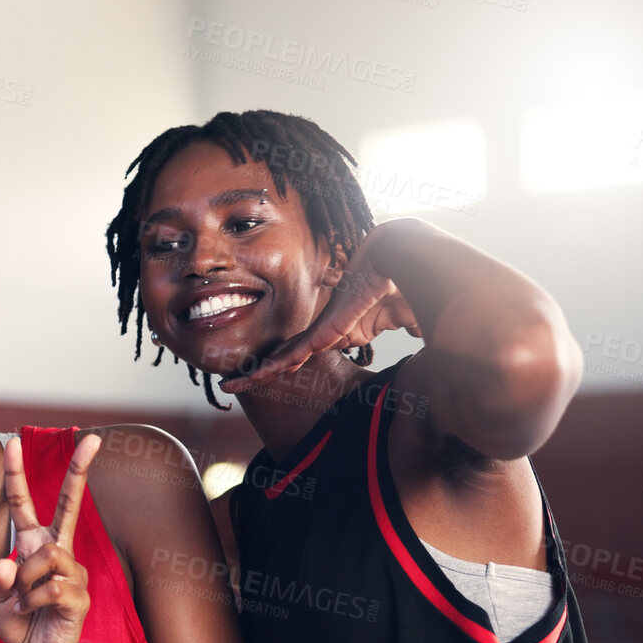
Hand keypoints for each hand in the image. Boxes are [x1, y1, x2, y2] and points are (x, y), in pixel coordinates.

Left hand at [0, 434, 99, 642]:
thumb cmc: (20, 623)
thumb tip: (7, 563)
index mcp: (34, 545)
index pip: (24, 504)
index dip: (17, 474)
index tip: (15, 441)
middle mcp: (58, 551)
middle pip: (69, 506)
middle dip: (79, 471)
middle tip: (94, 438)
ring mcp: (73, 571)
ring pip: (46, 554)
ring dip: (26, 579)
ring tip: (22, 601)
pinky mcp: (79, 594)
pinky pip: (50, 586)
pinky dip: (31, 601)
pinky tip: (30, 612)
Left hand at [221, 229, 421, 393]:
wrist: (396, 258)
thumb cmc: (399, 284)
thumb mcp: (395, 319)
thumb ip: (396, 330)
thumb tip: (412, 335)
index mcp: (336, 331)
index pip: (303, 352)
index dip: (284, 363)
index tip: (267, 374)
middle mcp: (324, 331)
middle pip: (285, 356)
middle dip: (260, 371)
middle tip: (233, 382)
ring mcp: (323, 331)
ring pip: (282, 358)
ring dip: (257, 374)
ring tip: (231, 385)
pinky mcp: (327, 331)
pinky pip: (295, 354)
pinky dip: (275, 367)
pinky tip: (255, 378)